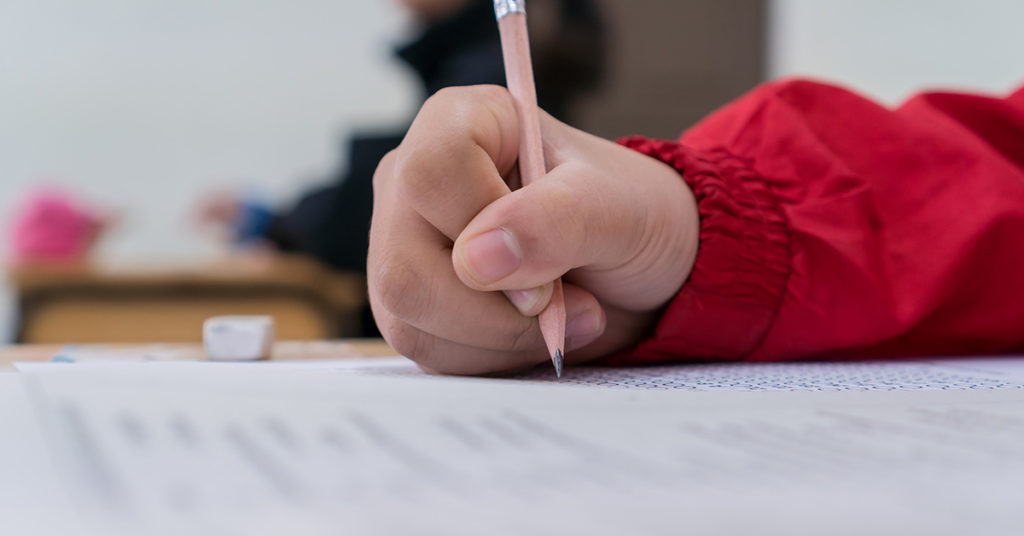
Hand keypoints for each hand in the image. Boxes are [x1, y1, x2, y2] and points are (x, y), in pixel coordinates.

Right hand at [369, 86, 698, 374]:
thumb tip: (476, 258)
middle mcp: (413, 181)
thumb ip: (556, 220)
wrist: (634, 270)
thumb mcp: (618, 209)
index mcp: (460, 123)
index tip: (549, 269)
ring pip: (408, 316)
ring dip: (499, 339)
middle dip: (495, 312)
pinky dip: (490, 356)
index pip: (431, 174)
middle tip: (565, 305)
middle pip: (405, 265)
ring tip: (561, 317)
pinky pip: (424, 349)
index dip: (486, 233)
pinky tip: (532, 334)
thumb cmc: (628, 215)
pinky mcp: (408, 301)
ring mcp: (401, 243)